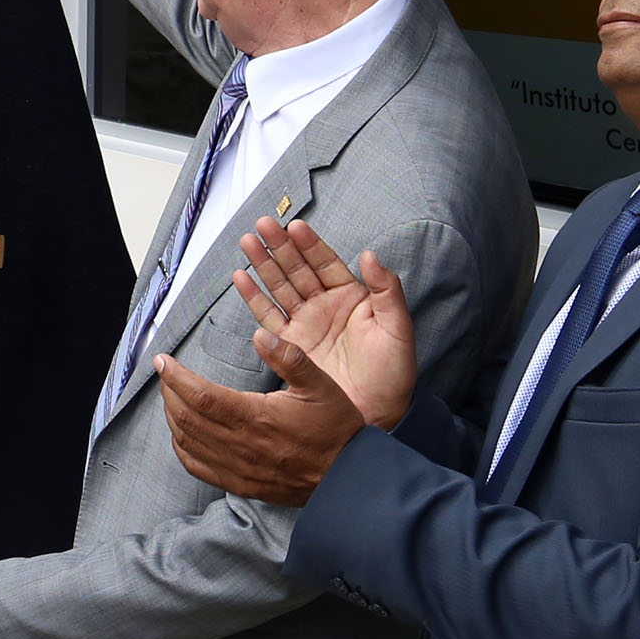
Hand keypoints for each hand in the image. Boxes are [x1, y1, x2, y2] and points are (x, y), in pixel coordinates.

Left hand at [157, 331, 363, 505]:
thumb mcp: (321, 385)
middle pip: (187, 417)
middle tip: (166, 374)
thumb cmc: (336, 430)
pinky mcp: (240, 484)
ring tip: (171, 396)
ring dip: (173, 417)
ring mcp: (237, 468)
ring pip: (188, 441)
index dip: (175, 377)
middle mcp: (241, 445)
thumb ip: (289, 357)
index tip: (163, 361)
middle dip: (170, 392)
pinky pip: (198, 467)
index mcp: (256, 417)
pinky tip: (181, 434)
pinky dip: (182, 447)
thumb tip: (260, 334)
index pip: (200, 395)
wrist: (348, 479)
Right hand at [234, 220, 416, 428]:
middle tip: (263, 224)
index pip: (327, 263)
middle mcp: (326, 307)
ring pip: (280, 288)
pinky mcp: (290, 347)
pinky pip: (268, 317)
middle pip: (298, 270)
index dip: (310, 245)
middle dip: (280, 246)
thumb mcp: (398, 329)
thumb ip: (387, 290)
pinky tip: (241, 278)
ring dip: (263, 265)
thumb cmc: (393, 373)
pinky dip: (254, 297)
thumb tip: (370, 255)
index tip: (294, 226)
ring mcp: (306, 325)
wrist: (375, 414)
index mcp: (352, 298)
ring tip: (247, 242)